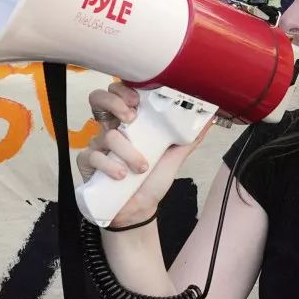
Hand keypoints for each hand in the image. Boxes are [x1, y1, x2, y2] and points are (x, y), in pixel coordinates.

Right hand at [76, 81, 193, 227]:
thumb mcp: (175, 156)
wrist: (140, 210)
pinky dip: (109, 166)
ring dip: (127, 151)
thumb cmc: (152, 180)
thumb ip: (189, 136)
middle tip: (132, 119)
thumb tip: (210, 117)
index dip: (124, 89)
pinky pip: (92, 157)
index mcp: (131, 122)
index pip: (119, 92)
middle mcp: (112, 129)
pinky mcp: (88, 163)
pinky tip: (121, 176)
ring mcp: (98, 145)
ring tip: (140, 168)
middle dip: (114, 102)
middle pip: (98, 98)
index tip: (138, 100)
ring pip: (105, 134)